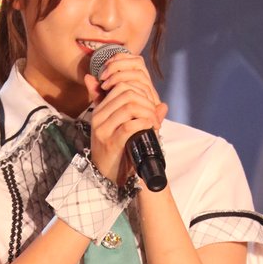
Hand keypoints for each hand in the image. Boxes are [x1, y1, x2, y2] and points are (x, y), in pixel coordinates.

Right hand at [85, 53, 166, 184]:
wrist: (107, 177)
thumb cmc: (118, 152)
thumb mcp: (127, 130)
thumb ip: (146, 119)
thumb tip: (164, 105)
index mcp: (101, 109)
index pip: (121, 86)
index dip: (141, 92)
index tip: (151, 106)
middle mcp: (99, 116)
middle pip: (127, 94)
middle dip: (147, 102)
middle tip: (155, 115)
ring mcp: (103, 129)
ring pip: (129, 107)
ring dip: (147, 113)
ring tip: (154, 123)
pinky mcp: (110, 143)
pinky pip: (129, 126)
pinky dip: (143, 124)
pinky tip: (149, 128)